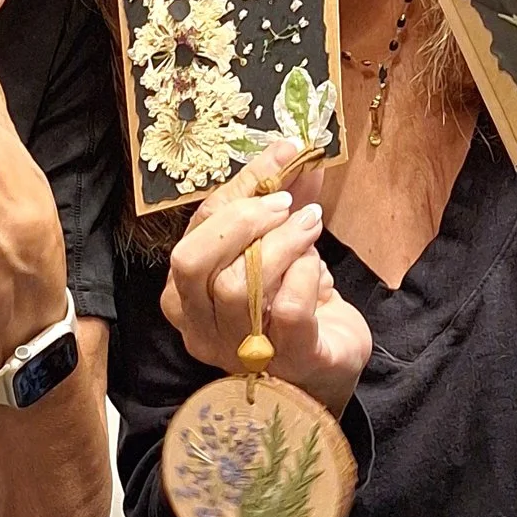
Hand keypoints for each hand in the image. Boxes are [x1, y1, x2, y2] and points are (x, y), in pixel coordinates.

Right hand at [158, 143, 371, 415]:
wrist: (330, 362)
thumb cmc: (295, 304)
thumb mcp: (281, 245)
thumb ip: (280, 201)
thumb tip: (290, 153)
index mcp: (186, 292)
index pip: (196, 231)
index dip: (238, 188)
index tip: (281, 156)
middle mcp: (199, 326)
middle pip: (191, 263)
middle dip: (240, 221)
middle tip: (285, 204)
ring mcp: (237, 351)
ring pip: (236, 288)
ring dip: (280, 244)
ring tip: (311, 225)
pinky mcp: (288, 361)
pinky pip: (285, 312)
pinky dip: (304, 277)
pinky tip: (320, 270)